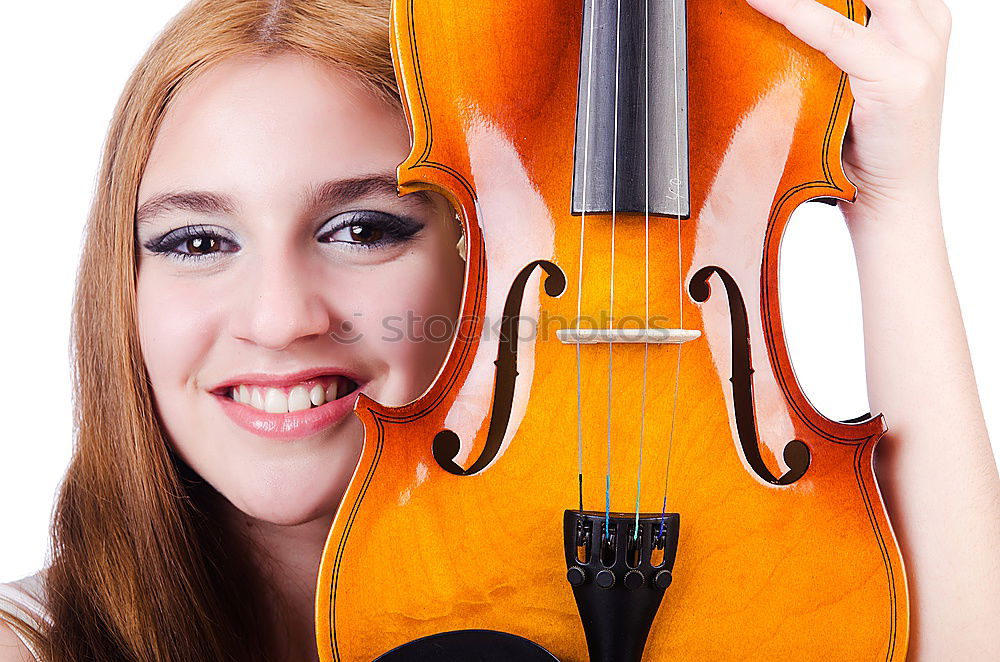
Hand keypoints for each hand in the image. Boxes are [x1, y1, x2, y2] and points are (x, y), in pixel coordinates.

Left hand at [744, 0, 951, 214]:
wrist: (891, 200)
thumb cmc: (862, 142)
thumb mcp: (853, 75)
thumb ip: (834, 38)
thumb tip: (782, 13)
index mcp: (919, 15)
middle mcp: (925, 22)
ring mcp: (918, 47)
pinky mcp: (899, 77)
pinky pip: (833, 33)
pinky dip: (792, 12)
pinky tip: (760, 1)